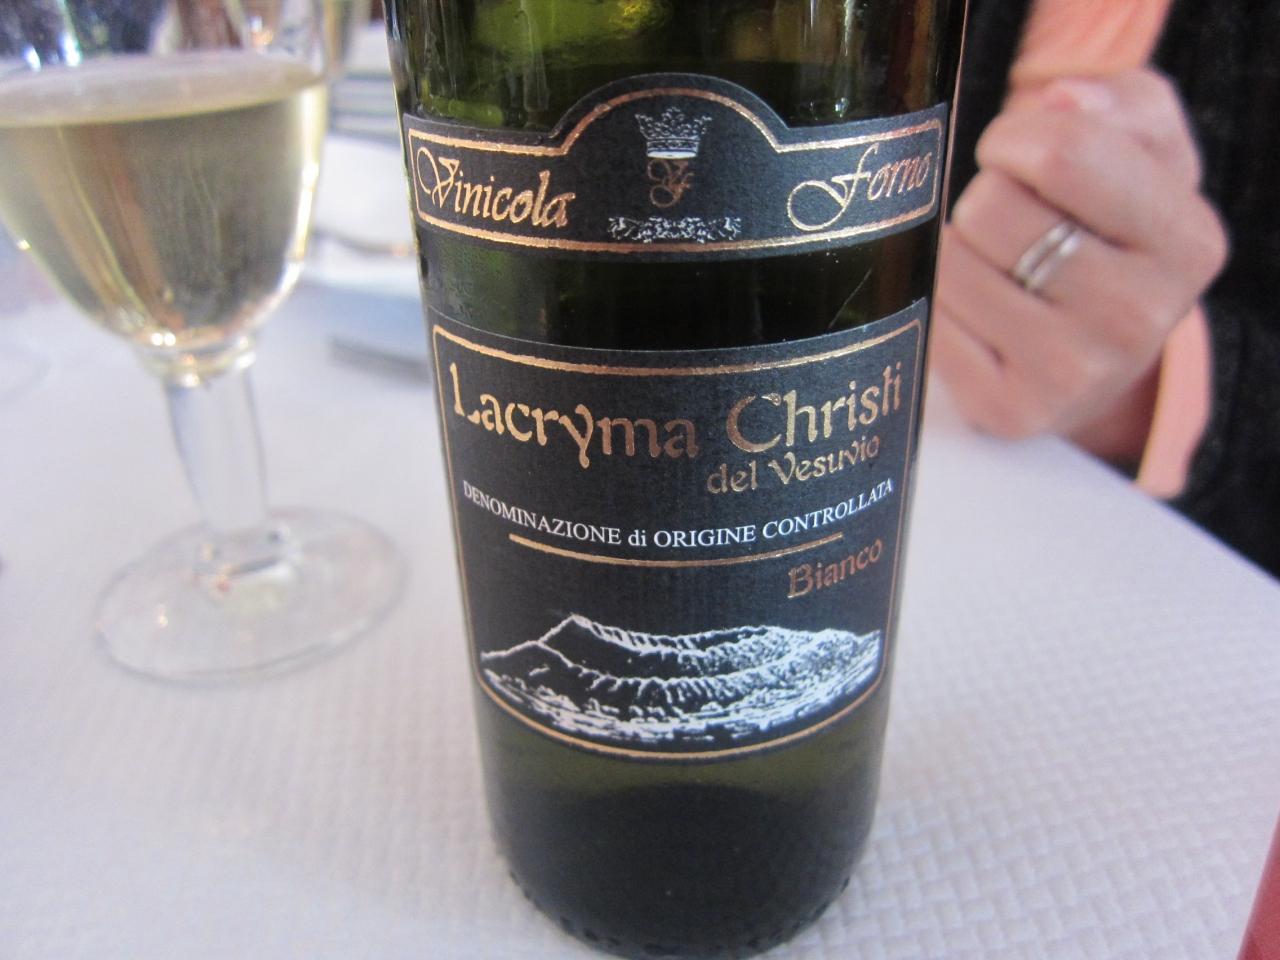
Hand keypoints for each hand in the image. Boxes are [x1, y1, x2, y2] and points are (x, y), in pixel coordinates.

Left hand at [933, 69, 1228, 463]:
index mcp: (1186, 241)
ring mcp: (1073, 372)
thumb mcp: (1143, 151)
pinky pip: (929, 321)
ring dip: (956, 249)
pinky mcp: (1010, 409)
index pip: (1065, 154)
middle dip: (984, 196)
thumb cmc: (1109, 231)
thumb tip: (1060, 100)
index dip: (1014, 137)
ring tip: (995, 264)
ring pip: (950, 263)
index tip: (1013, 153)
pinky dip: (936, 301)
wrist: (1098, 352)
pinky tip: (972, 309)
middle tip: (1007, 220)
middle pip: (992, 209)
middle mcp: (1138, 316)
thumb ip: (1115, 105)